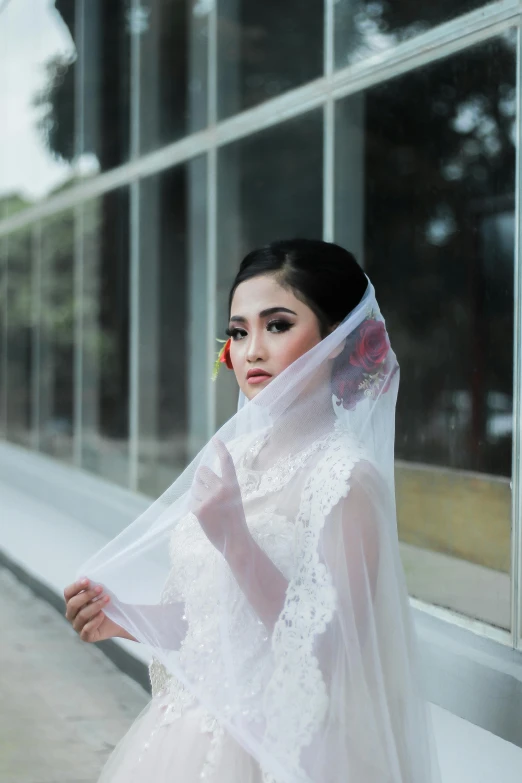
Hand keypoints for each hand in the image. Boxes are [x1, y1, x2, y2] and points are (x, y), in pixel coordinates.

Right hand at [64, 579, 129, 642]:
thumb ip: (95, 585)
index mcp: (73, 601)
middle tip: (100, 588)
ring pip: (81, 615)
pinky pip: (86, 630)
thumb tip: (91, 576)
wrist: (122, 619)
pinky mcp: (86, 636)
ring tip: (106, 599)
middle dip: (86, 595)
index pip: (68, 593)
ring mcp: (78, 626)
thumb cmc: (110, 603)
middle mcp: (73, 614)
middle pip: (72, 604)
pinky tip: (102, 615)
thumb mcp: (103, 592)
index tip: (88, 580)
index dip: (76, 586)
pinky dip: (95, 621)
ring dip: (95, 605)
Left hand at [191, 438, 251, 558]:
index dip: (221, 449)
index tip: (215, 439)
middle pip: (202, 472)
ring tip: (210, 509)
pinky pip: (191, 501)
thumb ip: (221, 487)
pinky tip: (206, 517)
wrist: (235, 541)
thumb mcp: (233, 499)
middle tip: (206, 494)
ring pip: (194, 487)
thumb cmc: (234, 521)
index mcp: (233, 485)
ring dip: (198, 495)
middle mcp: (222, 489)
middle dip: (200, 480)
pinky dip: (195, 508)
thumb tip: (201, 475)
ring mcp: (210, 498)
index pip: (227, 462)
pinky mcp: (199, 509)